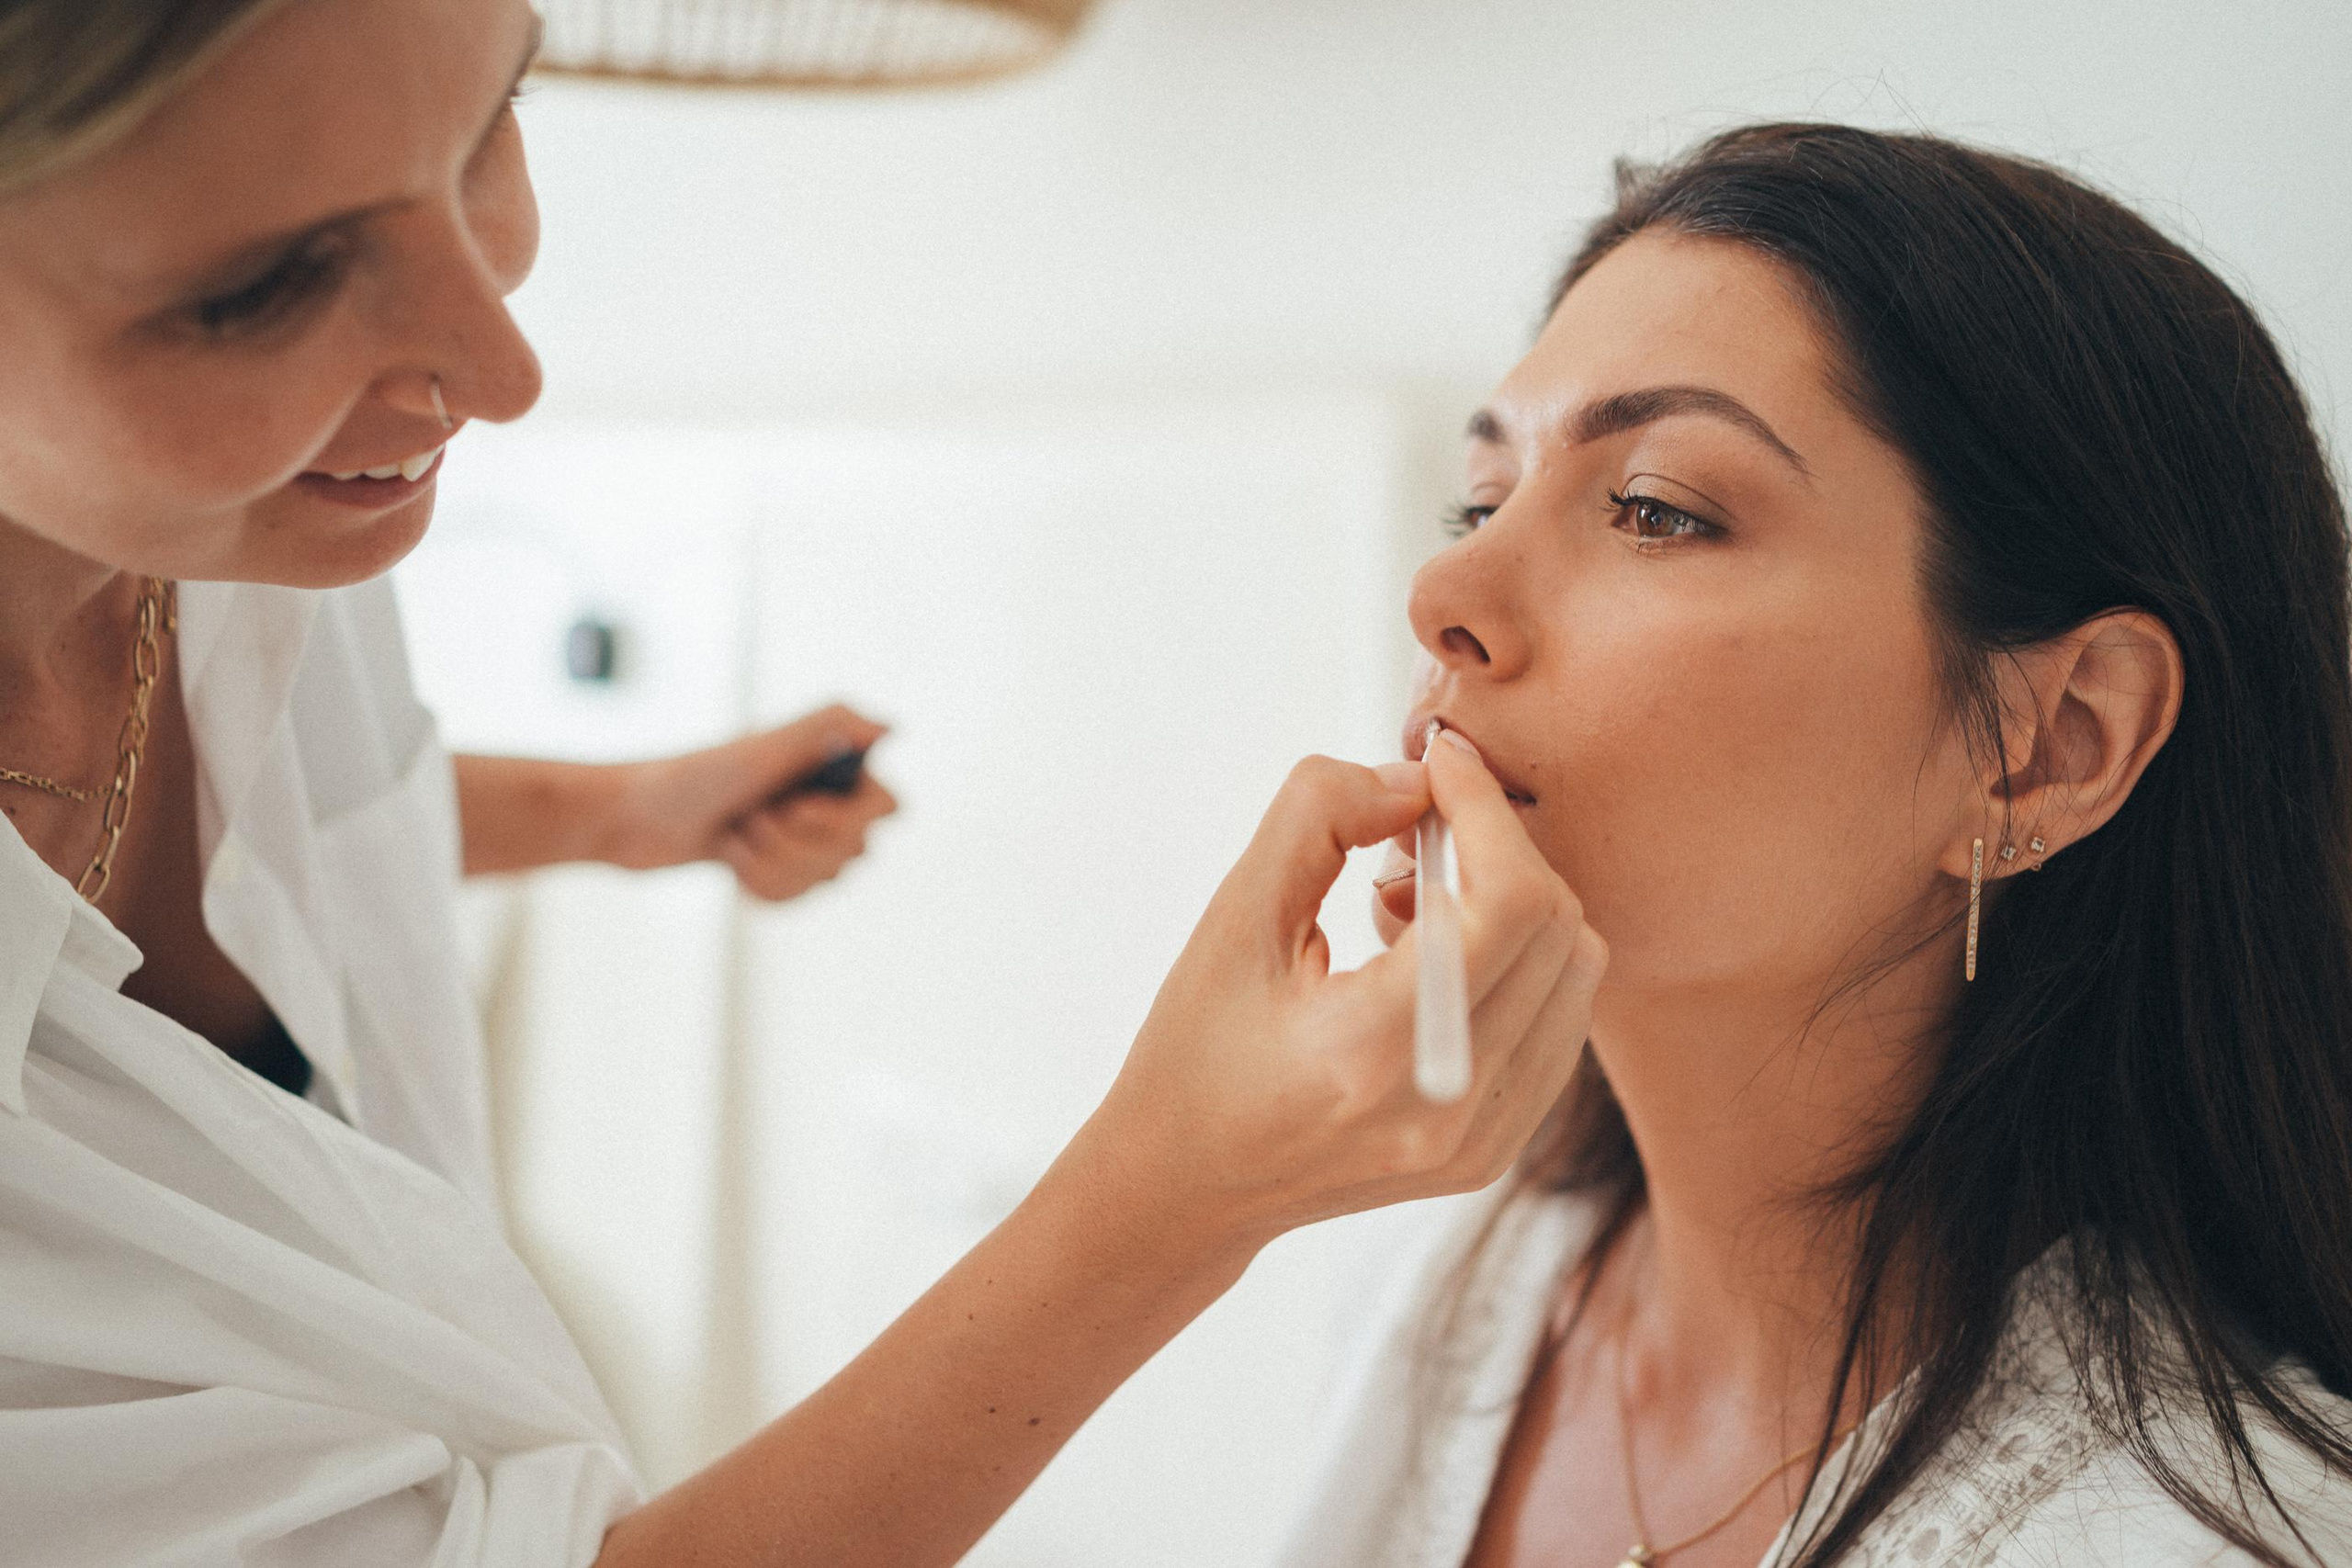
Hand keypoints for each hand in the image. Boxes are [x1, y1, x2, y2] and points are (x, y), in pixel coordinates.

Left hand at [600, 704, 898, 901]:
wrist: (635, 817)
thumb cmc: (694, 775)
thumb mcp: (763, 746)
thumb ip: (830, 726)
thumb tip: (890, 727)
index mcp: (831, 765)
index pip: (887, 807)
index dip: (846, 818)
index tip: (796, 805)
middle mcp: (824, 799)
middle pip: (856, 851)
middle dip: (795, 844)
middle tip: (749, 818)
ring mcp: (801, 837)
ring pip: (825, 880)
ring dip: (771, 864)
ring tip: (733, 838)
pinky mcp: (775, 869)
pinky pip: (794, 899)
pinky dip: (760, 885)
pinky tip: (731, 861)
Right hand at [1067, 729, 1606, 1252]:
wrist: (1187, 1188)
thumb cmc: (1196, 1051)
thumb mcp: (1233, 917)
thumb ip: (1318, 817)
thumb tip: (1413, 779)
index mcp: (1377, 1049)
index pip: (1509, 902)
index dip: (1487, 809)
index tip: (1439, 764)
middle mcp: (1449, 1105)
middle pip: (1557, 927)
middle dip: (1497, 847)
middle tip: (1412, 834)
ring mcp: (1482, 1139)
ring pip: (1576, 971)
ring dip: (1513, 905)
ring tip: (1413, 909)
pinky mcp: (1495, 1150)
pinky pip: (1560, 1022)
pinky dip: (1518, 963)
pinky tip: (1432, 963)